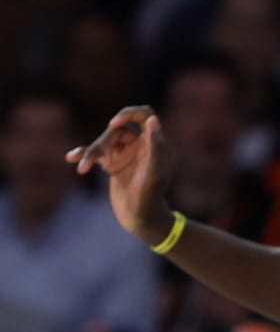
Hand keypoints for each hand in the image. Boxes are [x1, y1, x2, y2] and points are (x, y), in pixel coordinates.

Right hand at [67, 106, 174, 244]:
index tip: (113, 124)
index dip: (128, 114)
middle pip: (118, 130)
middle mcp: (140, 144)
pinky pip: (96, 154)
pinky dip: (84, 155)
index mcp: (154, 141)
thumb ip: (155, 145)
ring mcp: (125, 154)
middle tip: (93, 157)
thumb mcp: (154, 171)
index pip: (144, 115)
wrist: (141, 217)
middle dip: (103, 142)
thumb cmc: (151, 195)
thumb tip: (152, 119)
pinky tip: (72, 157)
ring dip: (91, 152)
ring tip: (82, 168)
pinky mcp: (113, 164)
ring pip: (104, 142)